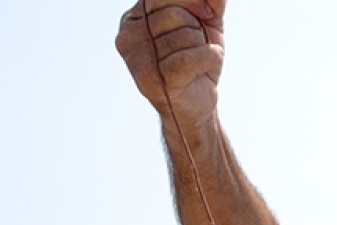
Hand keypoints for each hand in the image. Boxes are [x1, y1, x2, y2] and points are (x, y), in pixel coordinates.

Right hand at [116, 0, 225, 128]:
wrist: (199, 102)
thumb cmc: (198, 59)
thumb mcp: (207, 22)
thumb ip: (209, 2)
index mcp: (134, 18)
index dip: (193, 2)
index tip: (206, 15)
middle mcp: (127, 37)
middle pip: (176, 14)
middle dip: (198, 30)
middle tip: (196, 48)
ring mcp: (136, 60)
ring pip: (185, 37)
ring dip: (203, 48)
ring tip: (196, 64)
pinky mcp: (149, 81)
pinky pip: (188, 58)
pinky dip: (208, 59)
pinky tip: (205, 69)